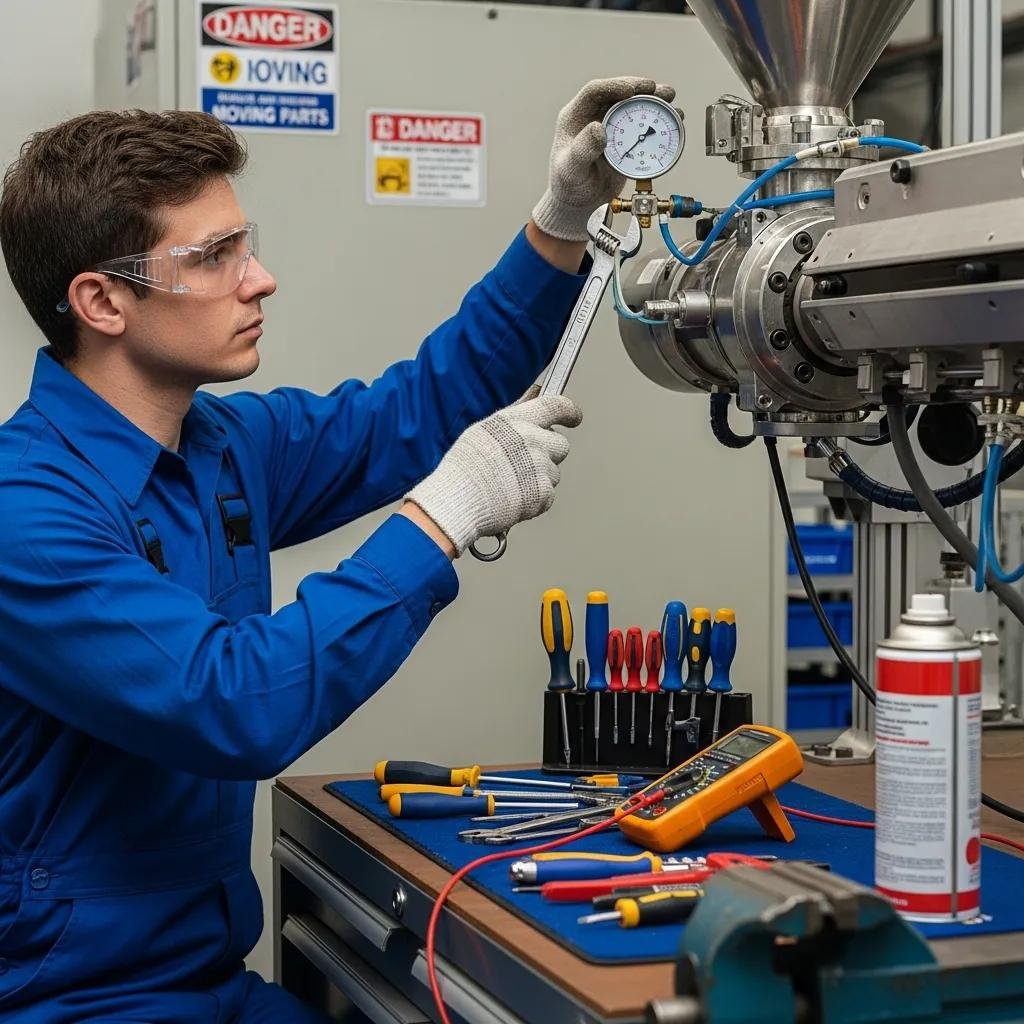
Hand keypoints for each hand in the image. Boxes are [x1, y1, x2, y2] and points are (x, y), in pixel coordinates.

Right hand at [406, 391, 582, 555]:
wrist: (457, 503)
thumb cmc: (464, 469)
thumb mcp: (484, 430)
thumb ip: (515, 412)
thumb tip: (536, 392)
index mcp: (516, 422)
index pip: (556, 406)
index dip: (569, 411)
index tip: (574, 417)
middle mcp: (532, 441)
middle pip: (561, 445)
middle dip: (549, 454)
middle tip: (526, 465)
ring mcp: (539, 468)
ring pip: (554, 473)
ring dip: (539, 479)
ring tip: (510, 485)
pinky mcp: (543, 494)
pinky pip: (548, 496)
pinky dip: (535, 500)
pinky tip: (513, 499)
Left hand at [532, 77, 676, 241]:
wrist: (579, 202)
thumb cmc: (569, 186)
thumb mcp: (572, 169)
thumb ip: (583, 150)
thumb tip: (598, 128)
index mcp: (576, 116)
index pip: (594, 91)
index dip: (614, 86)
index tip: (632, 90)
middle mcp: (594, 116)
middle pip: (619, 94)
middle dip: (641, 89)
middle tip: (661, 91)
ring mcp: (610, 126)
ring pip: (633, 106)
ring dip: (653, 101)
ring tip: (671, 100)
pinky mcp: (624, 139)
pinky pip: (641, 124)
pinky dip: (656, 120)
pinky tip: (671, 119)